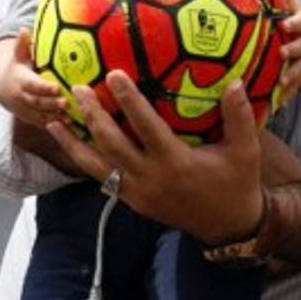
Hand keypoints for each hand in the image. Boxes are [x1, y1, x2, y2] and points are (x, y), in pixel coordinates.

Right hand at [0, 29, 64, 126]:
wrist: (3, 89)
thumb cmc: (18, 68)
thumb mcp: (19, 56)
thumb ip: (23, 45)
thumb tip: (23, 29)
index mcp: (20, 81)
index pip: (32, 85)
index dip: (43, 88)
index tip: (56, 88)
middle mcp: (21, 97)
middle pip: (37, 102)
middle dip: (51, 104)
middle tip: (67, 102)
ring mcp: (25, 110)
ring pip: (40, 115)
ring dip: (55, 117)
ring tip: (72, 117)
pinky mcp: (31, 119)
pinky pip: (43, 124)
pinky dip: (56, 126)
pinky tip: (71, 125)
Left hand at [46, 72, 263, 245]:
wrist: (227, 225)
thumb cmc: (237, 182)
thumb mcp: (246, 150)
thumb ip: (239, 116)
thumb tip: (235, 82)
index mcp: (176, 163)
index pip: (146, 126)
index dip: (129, 100)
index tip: (114, 74)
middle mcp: (151, 178)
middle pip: (112, 144)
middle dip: (93, 115)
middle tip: (78, 89)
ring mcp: (138, 193)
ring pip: (97, 166)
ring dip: (74, 142)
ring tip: (54, 121)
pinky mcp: (133, 202)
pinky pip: (102, 179)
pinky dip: (84, 161)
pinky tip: (73, 145)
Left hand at [276, 0, 300, 99]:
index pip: (300, 24)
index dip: (293, 23)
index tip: (284, 24)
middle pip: (300, 48)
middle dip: (292, 51)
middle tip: (282, 53)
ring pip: (298, 70)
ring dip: (291, 76)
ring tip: (282, 82)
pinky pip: (294, 88)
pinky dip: (286, 96)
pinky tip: (277, 104)